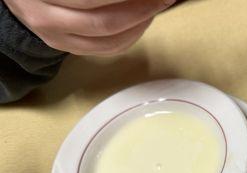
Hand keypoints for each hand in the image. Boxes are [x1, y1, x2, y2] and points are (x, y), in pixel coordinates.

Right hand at [3, 0, 175, 55]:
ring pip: (109, 41)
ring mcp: (57, 39)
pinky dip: (131, 37)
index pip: (93, 0)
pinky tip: (142, 21)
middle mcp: (47, 19)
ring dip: (140, 25)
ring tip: (155, 7)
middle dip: (141, 10)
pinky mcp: (68, 50)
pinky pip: (107, 50)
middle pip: (105, 22)